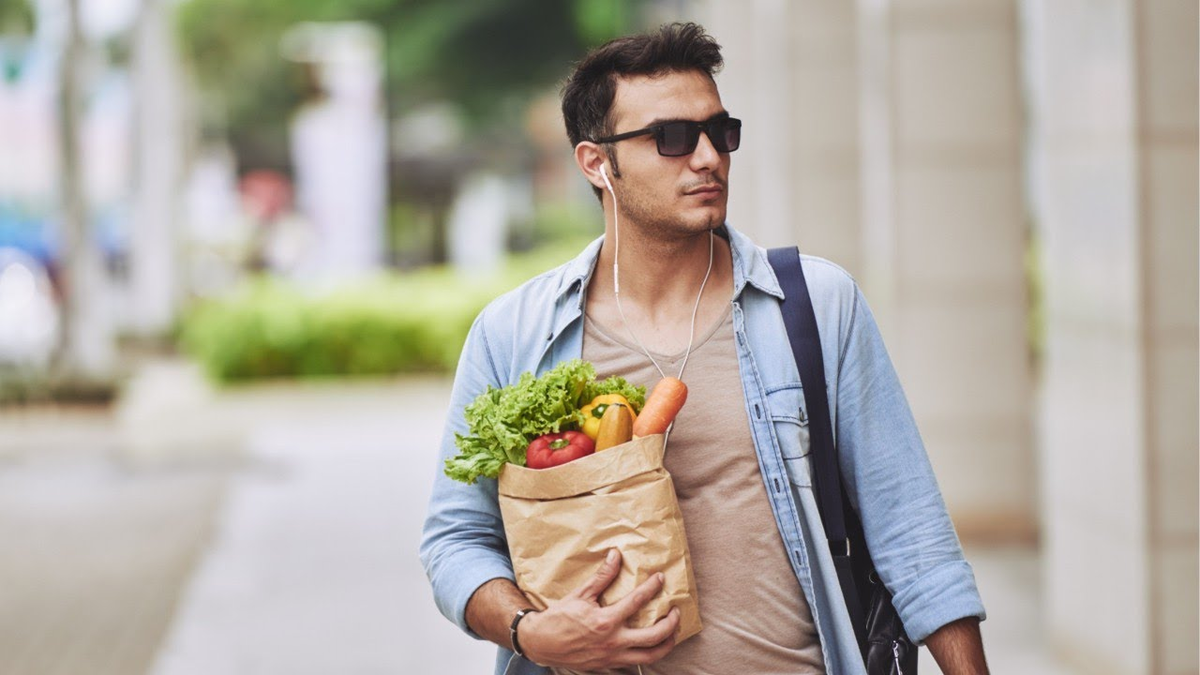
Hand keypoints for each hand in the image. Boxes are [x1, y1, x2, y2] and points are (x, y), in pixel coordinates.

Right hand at [519, 549, 680, 668]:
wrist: (542, 643)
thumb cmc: (560, 617)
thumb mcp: (580, 594)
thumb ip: (602, 576)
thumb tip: (615, 555)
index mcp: (606, 621)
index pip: (637, 601)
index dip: (652, 587)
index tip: (661, 578)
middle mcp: (613, 642)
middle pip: (654, 636)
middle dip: (671, 623)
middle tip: (676, 611)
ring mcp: (612, 657)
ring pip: (650, 656)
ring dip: (666, 644)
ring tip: (673, 632)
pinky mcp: (608, 666)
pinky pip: (635, 664)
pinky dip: (648, 655)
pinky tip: (652, 646)